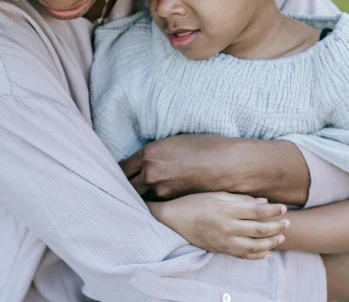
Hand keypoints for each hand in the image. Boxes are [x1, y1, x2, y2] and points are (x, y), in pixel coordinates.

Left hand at [120, 134, 247, 198]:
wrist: (229, 164)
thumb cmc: (206, 147)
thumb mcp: (173, 142)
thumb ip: (155, 154)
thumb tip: (145, 162)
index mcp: (148, 154)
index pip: (122, 167)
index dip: (119, 172)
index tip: (119, 175)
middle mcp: (150, 173)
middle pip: (127, 186)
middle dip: (125, 186)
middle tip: (123, 188)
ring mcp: (161, 191)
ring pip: (141, 197)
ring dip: (140, 196)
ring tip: (139, 196)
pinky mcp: (173, 203)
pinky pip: (157, 204)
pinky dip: (156, 203)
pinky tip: (158, 201)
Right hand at [148, 192, 289, 259]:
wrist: (173, 219)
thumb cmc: (194, 202)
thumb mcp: (216, 194)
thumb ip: (240, 199)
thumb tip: (263, 202)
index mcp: (225, 210)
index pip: (256, 211)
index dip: (273, 211)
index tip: (284, 208)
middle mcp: (226, 227)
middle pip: (259, 230)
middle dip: (276, 226)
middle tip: (287, 223)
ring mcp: (223, 241)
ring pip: (254, 246)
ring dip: (271, 242)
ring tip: (281, 237)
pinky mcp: (220, 250)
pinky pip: (242, 256)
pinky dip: (257, 255)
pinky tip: (266, 252)